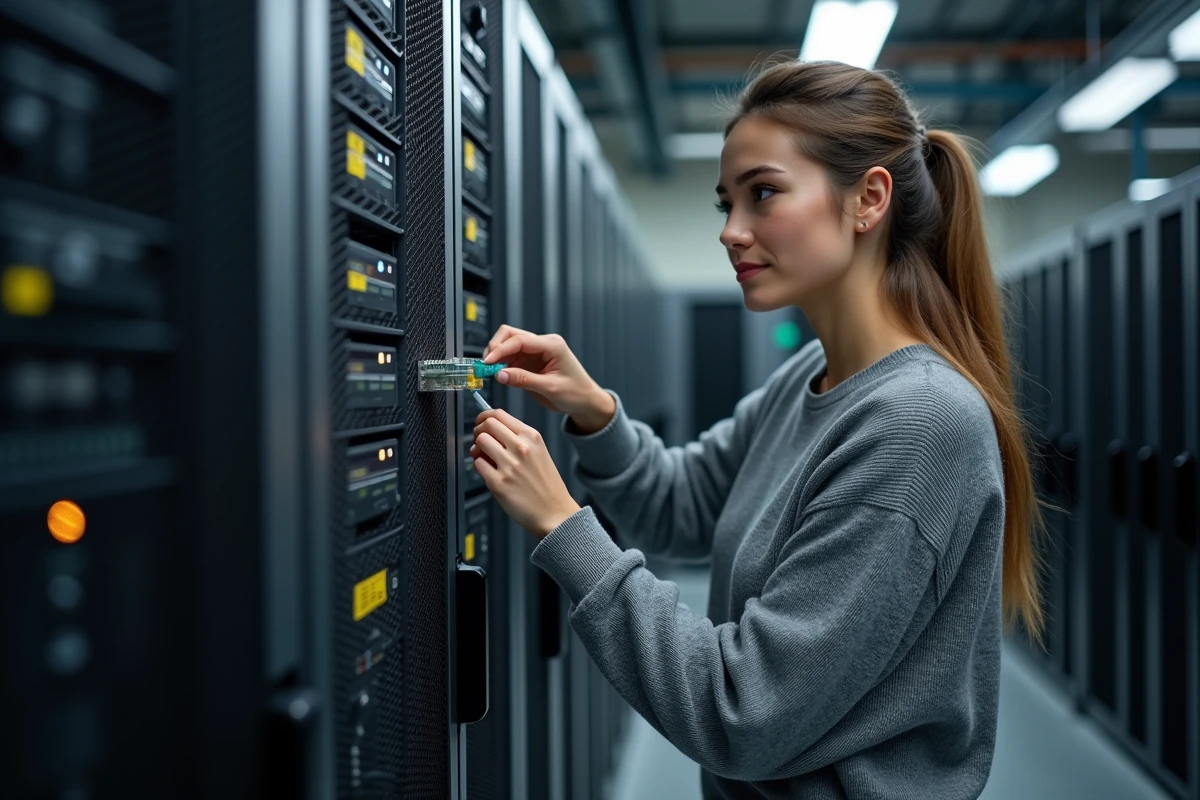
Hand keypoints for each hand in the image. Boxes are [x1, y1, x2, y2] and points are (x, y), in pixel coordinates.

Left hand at [471, 408, 581, 538]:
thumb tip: (490, 431)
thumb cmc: (547, 486)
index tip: (481, 423)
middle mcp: (521, 448)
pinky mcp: (499, 483)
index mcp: (532, 437)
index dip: (484, 417)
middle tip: (480, 441)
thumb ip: (517, 439)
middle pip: (487, 425)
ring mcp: (509, 465)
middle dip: (478, 431)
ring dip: (477, 449)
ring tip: (484, 457)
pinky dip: (479, 466)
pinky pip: (478, 464)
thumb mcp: (539, 452)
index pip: (499, 414)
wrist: (555, 513)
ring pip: (480, 442)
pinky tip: (488, 472)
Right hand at [482, 325, 615, 432]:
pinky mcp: (532, 361)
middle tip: (486, 365)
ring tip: (489, 371)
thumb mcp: (550, 388)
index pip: (519, 340)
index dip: (500, 350)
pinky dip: (502, 364)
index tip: (488, 362)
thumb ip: (523, 380)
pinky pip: (512, 357)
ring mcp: (537, 352)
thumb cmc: (576, 393)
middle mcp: (544, 344)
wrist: (586, 401)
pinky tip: (498, 373)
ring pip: (509, 345)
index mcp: (552, 345)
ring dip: (497, 356)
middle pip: (511, 335)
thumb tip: (500, 374)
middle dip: (496, 347)